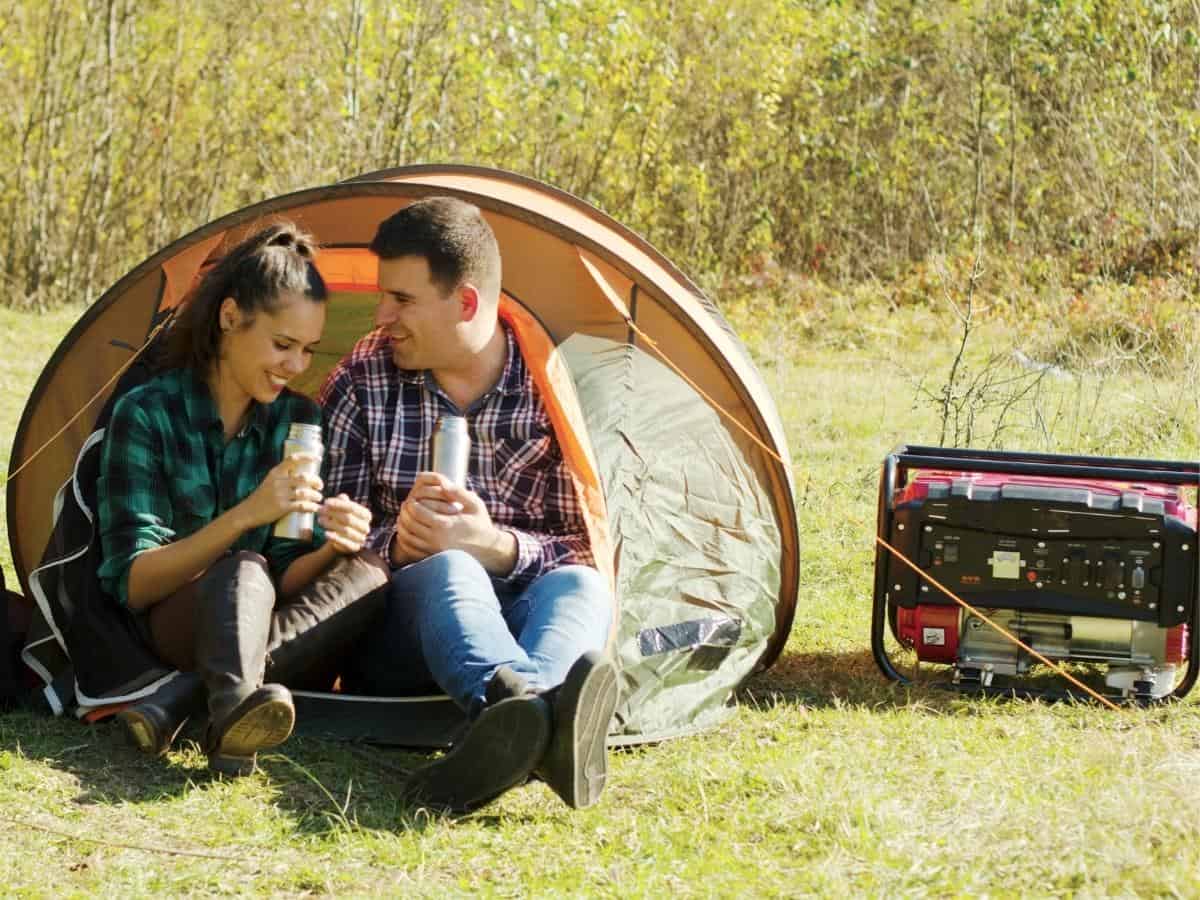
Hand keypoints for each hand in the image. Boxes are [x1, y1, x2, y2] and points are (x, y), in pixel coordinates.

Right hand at [239, 452, 322, 529]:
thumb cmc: (262, 497)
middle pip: (304, 477)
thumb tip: (303, 475)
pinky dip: (311, 507)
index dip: (308, 457)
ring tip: (318, 498)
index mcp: (276, 472)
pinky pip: (302, 506)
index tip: (318, 459)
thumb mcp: (270, 481)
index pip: (293, 459)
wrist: (247, 512)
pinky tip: (315, 508)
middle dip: (316, 481)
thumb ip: (283, 476)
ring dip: (316, 495)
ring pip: (305, 492)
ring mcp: (280, 494)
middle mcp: (278, 481)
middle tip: (320, 486)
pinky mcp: (282, 507)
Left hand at [317, 493, 372, 554]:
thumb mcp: (342, 509)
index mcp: (366, 515)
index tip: (326, 502)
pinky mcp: (355, 547)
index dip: (339, 504)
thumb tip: (342, 497)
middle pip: (348, 519)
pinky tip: (325, 533)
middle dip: (333, 514)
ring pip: (346, 530)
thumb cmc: (341, 519)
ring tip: (320, 520)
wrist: (341, 537)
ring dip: (331, 525)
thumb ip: (342, 502)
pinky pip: (344, 543)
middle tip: (320, 510)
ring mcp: (361, 538)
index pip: (353, 508)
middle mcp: (366, 527)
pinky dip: (334, 538)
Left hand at [391, 472, 515, 572]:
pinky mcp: (433, 558)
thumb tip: (442, 483)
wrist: (489, 550)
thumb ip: (458, 492)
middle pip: (409, 524)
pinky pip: (411, 550)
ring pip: (407, 537)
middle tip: (406, 507)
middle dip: (405, 513)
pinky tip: (408, 533)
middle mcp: (436, 539)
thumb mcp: (475, 505)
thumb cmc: (481, 524)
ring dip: (402, 526)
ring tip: (405, 518)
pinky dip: (405, 541)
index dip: (411, 503)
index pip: (417, 511)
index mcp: (445, 524)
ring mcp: (433, 551)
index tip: (413, 499)